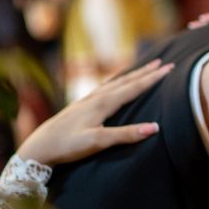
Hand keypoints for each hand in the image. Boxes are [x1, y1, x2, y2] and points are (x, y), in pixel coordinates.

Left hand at [17, 60, 172, 165]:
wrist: (39, 147)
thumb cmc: (68, 146)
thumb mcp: (98, 142)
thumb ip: (126, 134)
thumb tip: (156, 128)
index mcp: (104, 103)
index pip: (135, 87)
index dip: (153, 77)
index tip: (169, 67)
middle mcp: (98, 97)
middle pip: (128, 80)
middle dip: (147, 71)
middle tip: (164, 62)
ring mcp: (89, 99)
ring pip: (117, 81)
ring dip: (134, 74)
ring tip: (146, 66)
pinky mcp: (82, 105)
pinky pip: (107, 86)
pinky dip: (119, 80)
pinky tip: (117, 82)